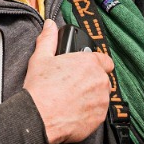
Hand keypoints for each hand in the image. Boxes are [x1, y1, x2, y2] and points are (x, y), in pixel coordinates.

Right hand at [24, 20, 113, 143]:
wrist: (39, 117)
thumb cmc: (40, 88)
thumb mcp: (41, 58)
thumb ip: (48, 39)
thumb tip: (50, 25)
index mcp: (89, 63)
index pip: (105, 60)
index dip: (94, 64)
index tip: (83, 69)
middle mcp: (100, 80)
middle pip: (101, 78)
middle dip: (90, 81)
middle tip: (72, 85)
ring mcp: (102, 100)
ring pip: (101, 95)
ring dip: (91, 96)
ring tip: (71, 99)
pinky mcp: (99, 118)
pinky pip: (98, 112)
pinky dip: (88, 112)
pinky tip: (72, 111)